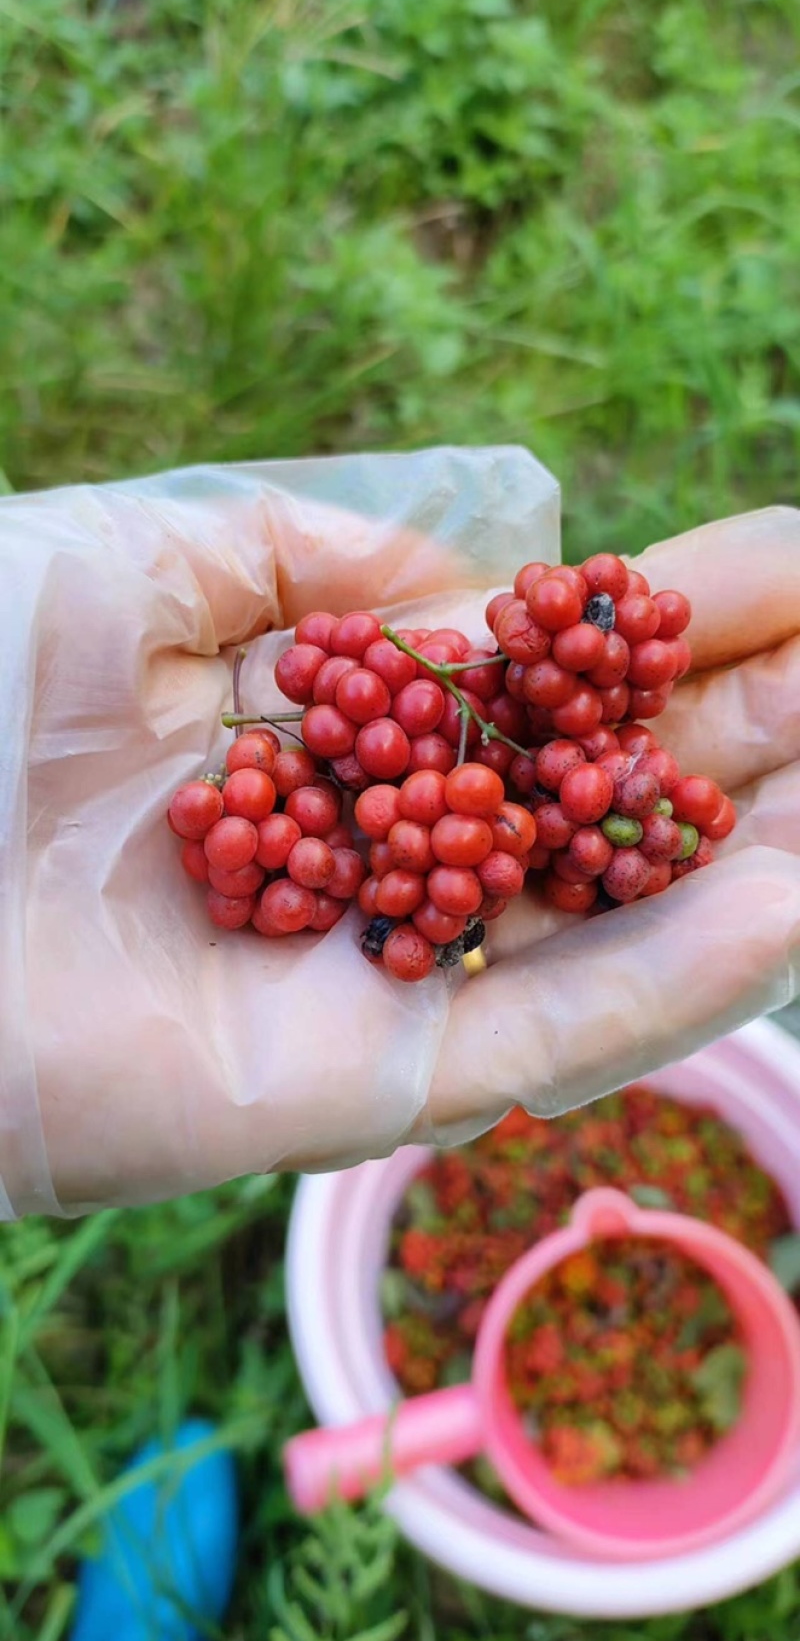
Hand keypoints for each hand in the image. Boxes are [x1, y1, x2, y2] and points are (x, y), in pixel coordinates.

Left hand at [5, 467, 797, 1215]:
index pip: (542, 678)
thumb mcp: (140, 562)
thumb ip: (314, 556)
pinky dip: (675, 978)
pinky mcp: (367, 1083)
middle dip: (747, 723)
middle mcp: (380, 856)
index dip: (671, 617)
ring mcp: (385, 974)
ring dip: (755, 850)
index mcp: (333, 734)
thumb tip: (476, 586)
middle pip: (604, 791)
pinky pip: (549, 1036)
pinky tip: (790, 895)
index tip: (792, 564)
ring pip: (612, 920)